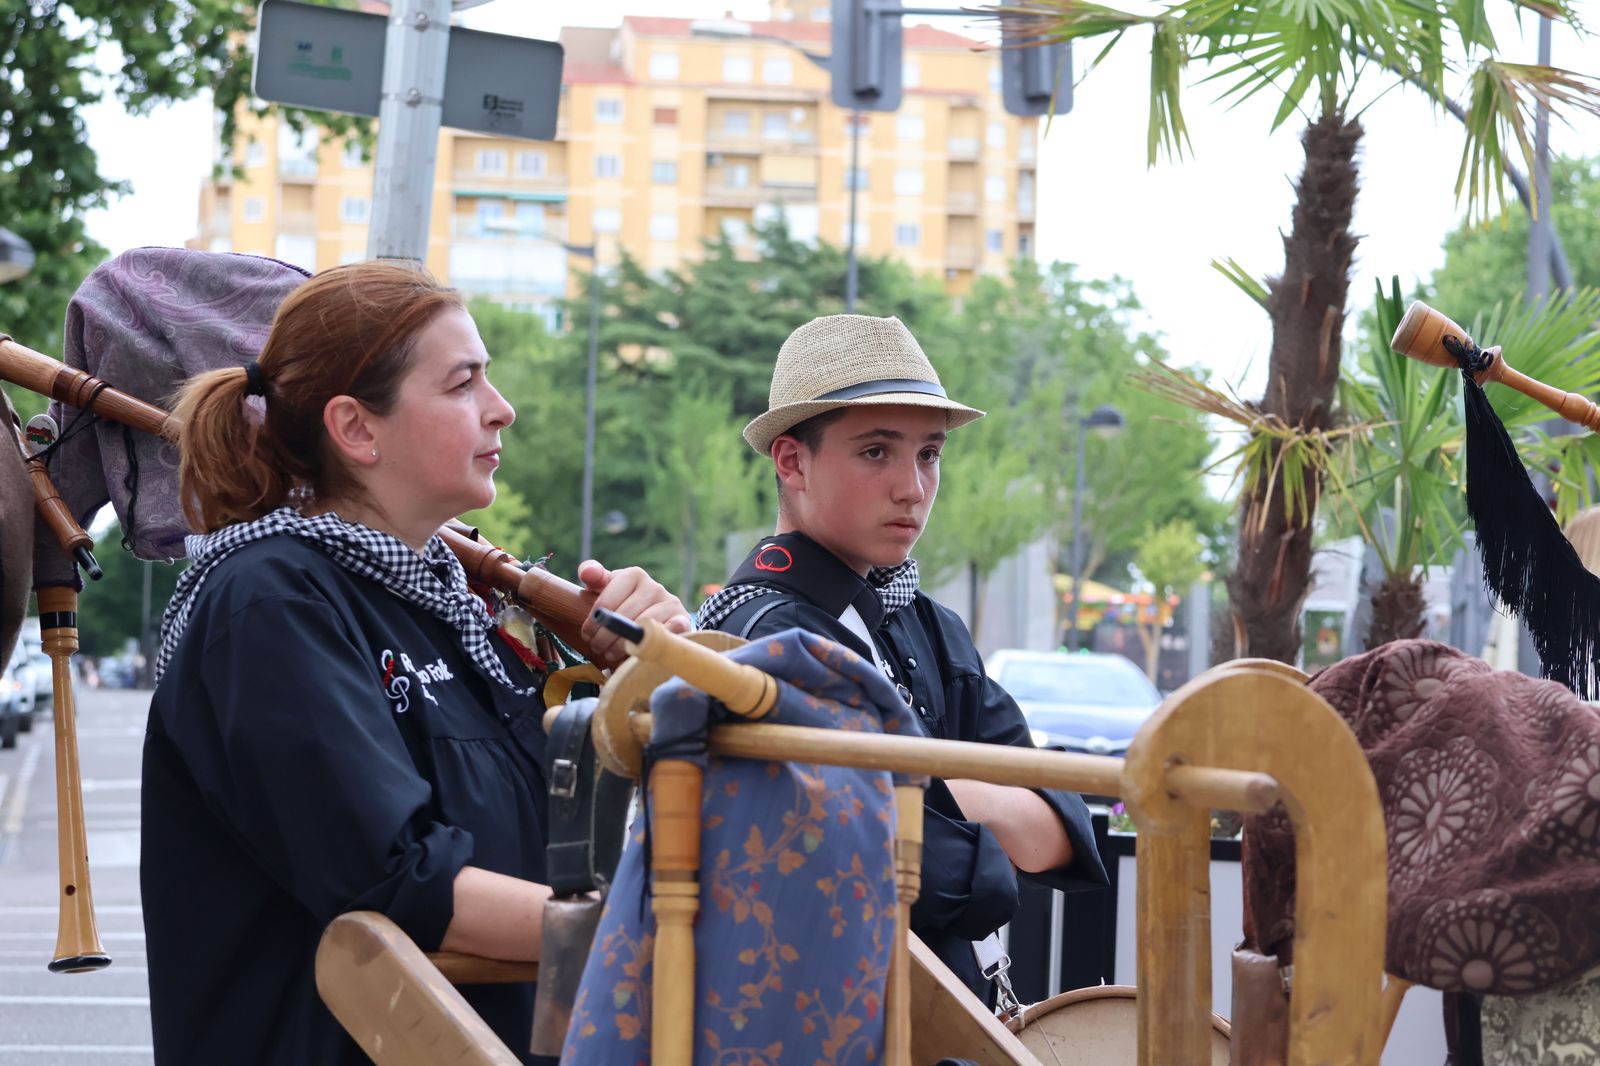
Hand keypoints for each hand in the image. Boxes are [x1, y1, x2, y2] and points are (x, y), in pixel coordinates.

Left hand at [576, 560, 691, 664]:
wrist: (659, 615)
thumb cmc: (625, 601)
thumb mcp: (608, 587)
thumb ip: (594, 576)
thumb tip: (586, 573)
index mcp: (634, 575)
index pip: (608, 599)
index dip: (594, 621)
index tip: (587, 634)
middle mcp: (654, 586)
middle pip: (624, 615)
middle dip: (606, 635)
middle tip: (597, 647)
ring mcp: (671, 602)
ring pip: (643, 626)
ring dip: (624, 644)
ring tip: (611, 653)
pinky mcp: (683, 619)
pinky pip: (669, 631)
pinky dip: (655, 642)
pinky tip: (640, 651)